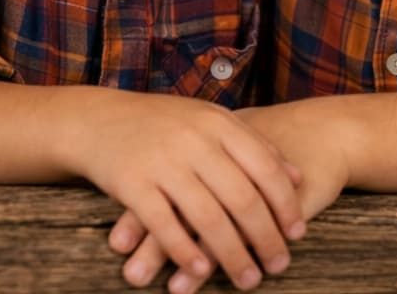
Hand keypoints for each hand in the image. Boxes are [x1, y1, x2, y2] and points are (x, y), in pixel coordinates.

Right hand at [115, 99, 345, 292]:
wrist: (99, 118)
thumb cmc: (164, 122)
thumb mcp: (210, 121)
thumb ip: (253, 144)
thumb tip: (296, 176)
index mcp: (217, 122)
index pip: (264, 166)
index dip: (284, 203)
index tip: (297, 233)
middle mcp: (194, 139)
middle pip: (241, 197)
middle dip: (265, 238)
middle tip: (279, 266)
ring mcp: (163, 161)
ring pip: (208, 218)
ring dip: (231, 255)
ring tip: (247, 279)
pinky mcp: (132, 183)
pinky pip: (165, 226)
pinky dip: (185, 253)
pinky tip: (200, 273)